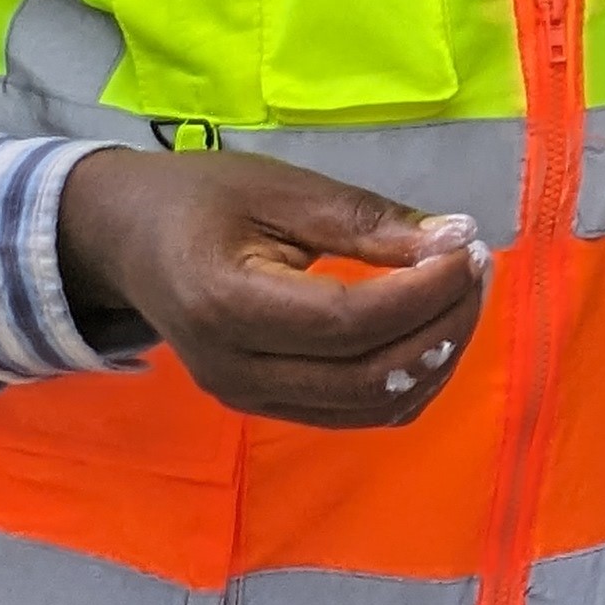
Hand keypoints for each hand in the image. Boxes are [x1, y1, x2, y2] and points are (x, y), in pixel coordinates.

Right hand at [53, 148, 486, 428]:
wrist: (129, 240)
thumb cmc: (203, 200)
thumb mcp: (282, 190)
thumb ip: (366, 220)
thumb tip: (455, 239)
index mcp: (225, 305)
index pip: (349, 322)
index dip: (423, 292)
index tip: (467, 247)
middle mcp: (234, 370)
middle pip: (367, 376)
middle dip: (442, 325)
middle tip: (476, 267)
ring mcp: (248, 398)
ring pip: (370, 407)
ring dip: (434, 357)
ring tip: (462, 293)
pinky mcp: (266, 406)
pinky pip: (356, 414)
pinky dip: (409, 380)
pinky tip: (432, 328)